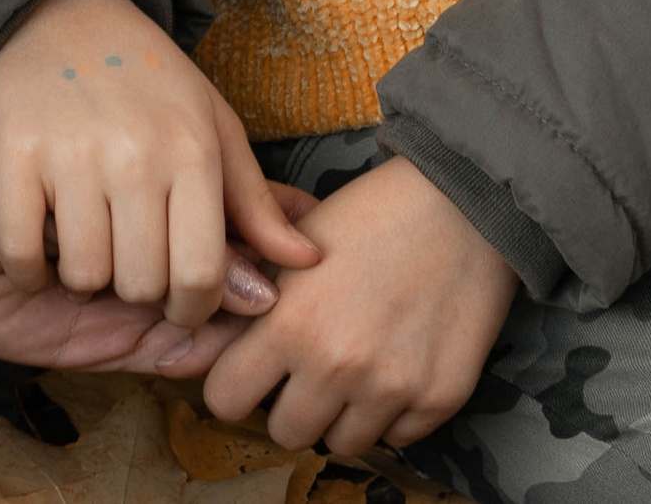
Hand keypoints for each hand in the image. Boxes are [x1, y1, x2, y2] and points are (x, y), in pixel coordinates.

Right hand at [0, 0, 317, 329]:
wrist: (63, 11)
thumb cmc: (149, 79)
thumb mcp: (213, 125)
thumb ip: (256, 202)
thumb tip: (307, 263)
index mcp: (193, 150)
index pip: (203, 274)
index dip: (194, 308)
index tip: (180, 301)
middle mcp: (136, 155)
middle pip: (142, 283)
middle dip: (140, 290)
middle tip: (132, 263)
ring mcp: (72, 154)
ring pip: (84, 275)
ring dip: (86, 277)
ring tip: (91, 245)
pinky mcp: (15, 153)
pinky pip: (22, 254)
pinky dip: (31, 270)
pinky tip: (43, 251)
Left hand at [201, 156, 516, 453]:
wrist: (462, 206)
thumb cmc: (371, 216)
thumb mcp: (294, 247)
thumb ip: (246, 299)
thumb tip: (187, 349)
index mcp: (291, 323)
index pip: (226, 400)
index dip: (235, 382)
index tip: (251, 368)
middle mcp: (336, 366)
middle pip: (284, 432)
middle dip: (290, 402)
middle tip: (309, 365)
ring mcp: (390, 389)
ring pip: (339, 444)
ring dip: (340, 413)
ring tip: (355, 362)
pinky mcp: (438, 400)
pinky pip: (394, 438)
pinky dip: (390, 412)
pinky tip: (396, 361)